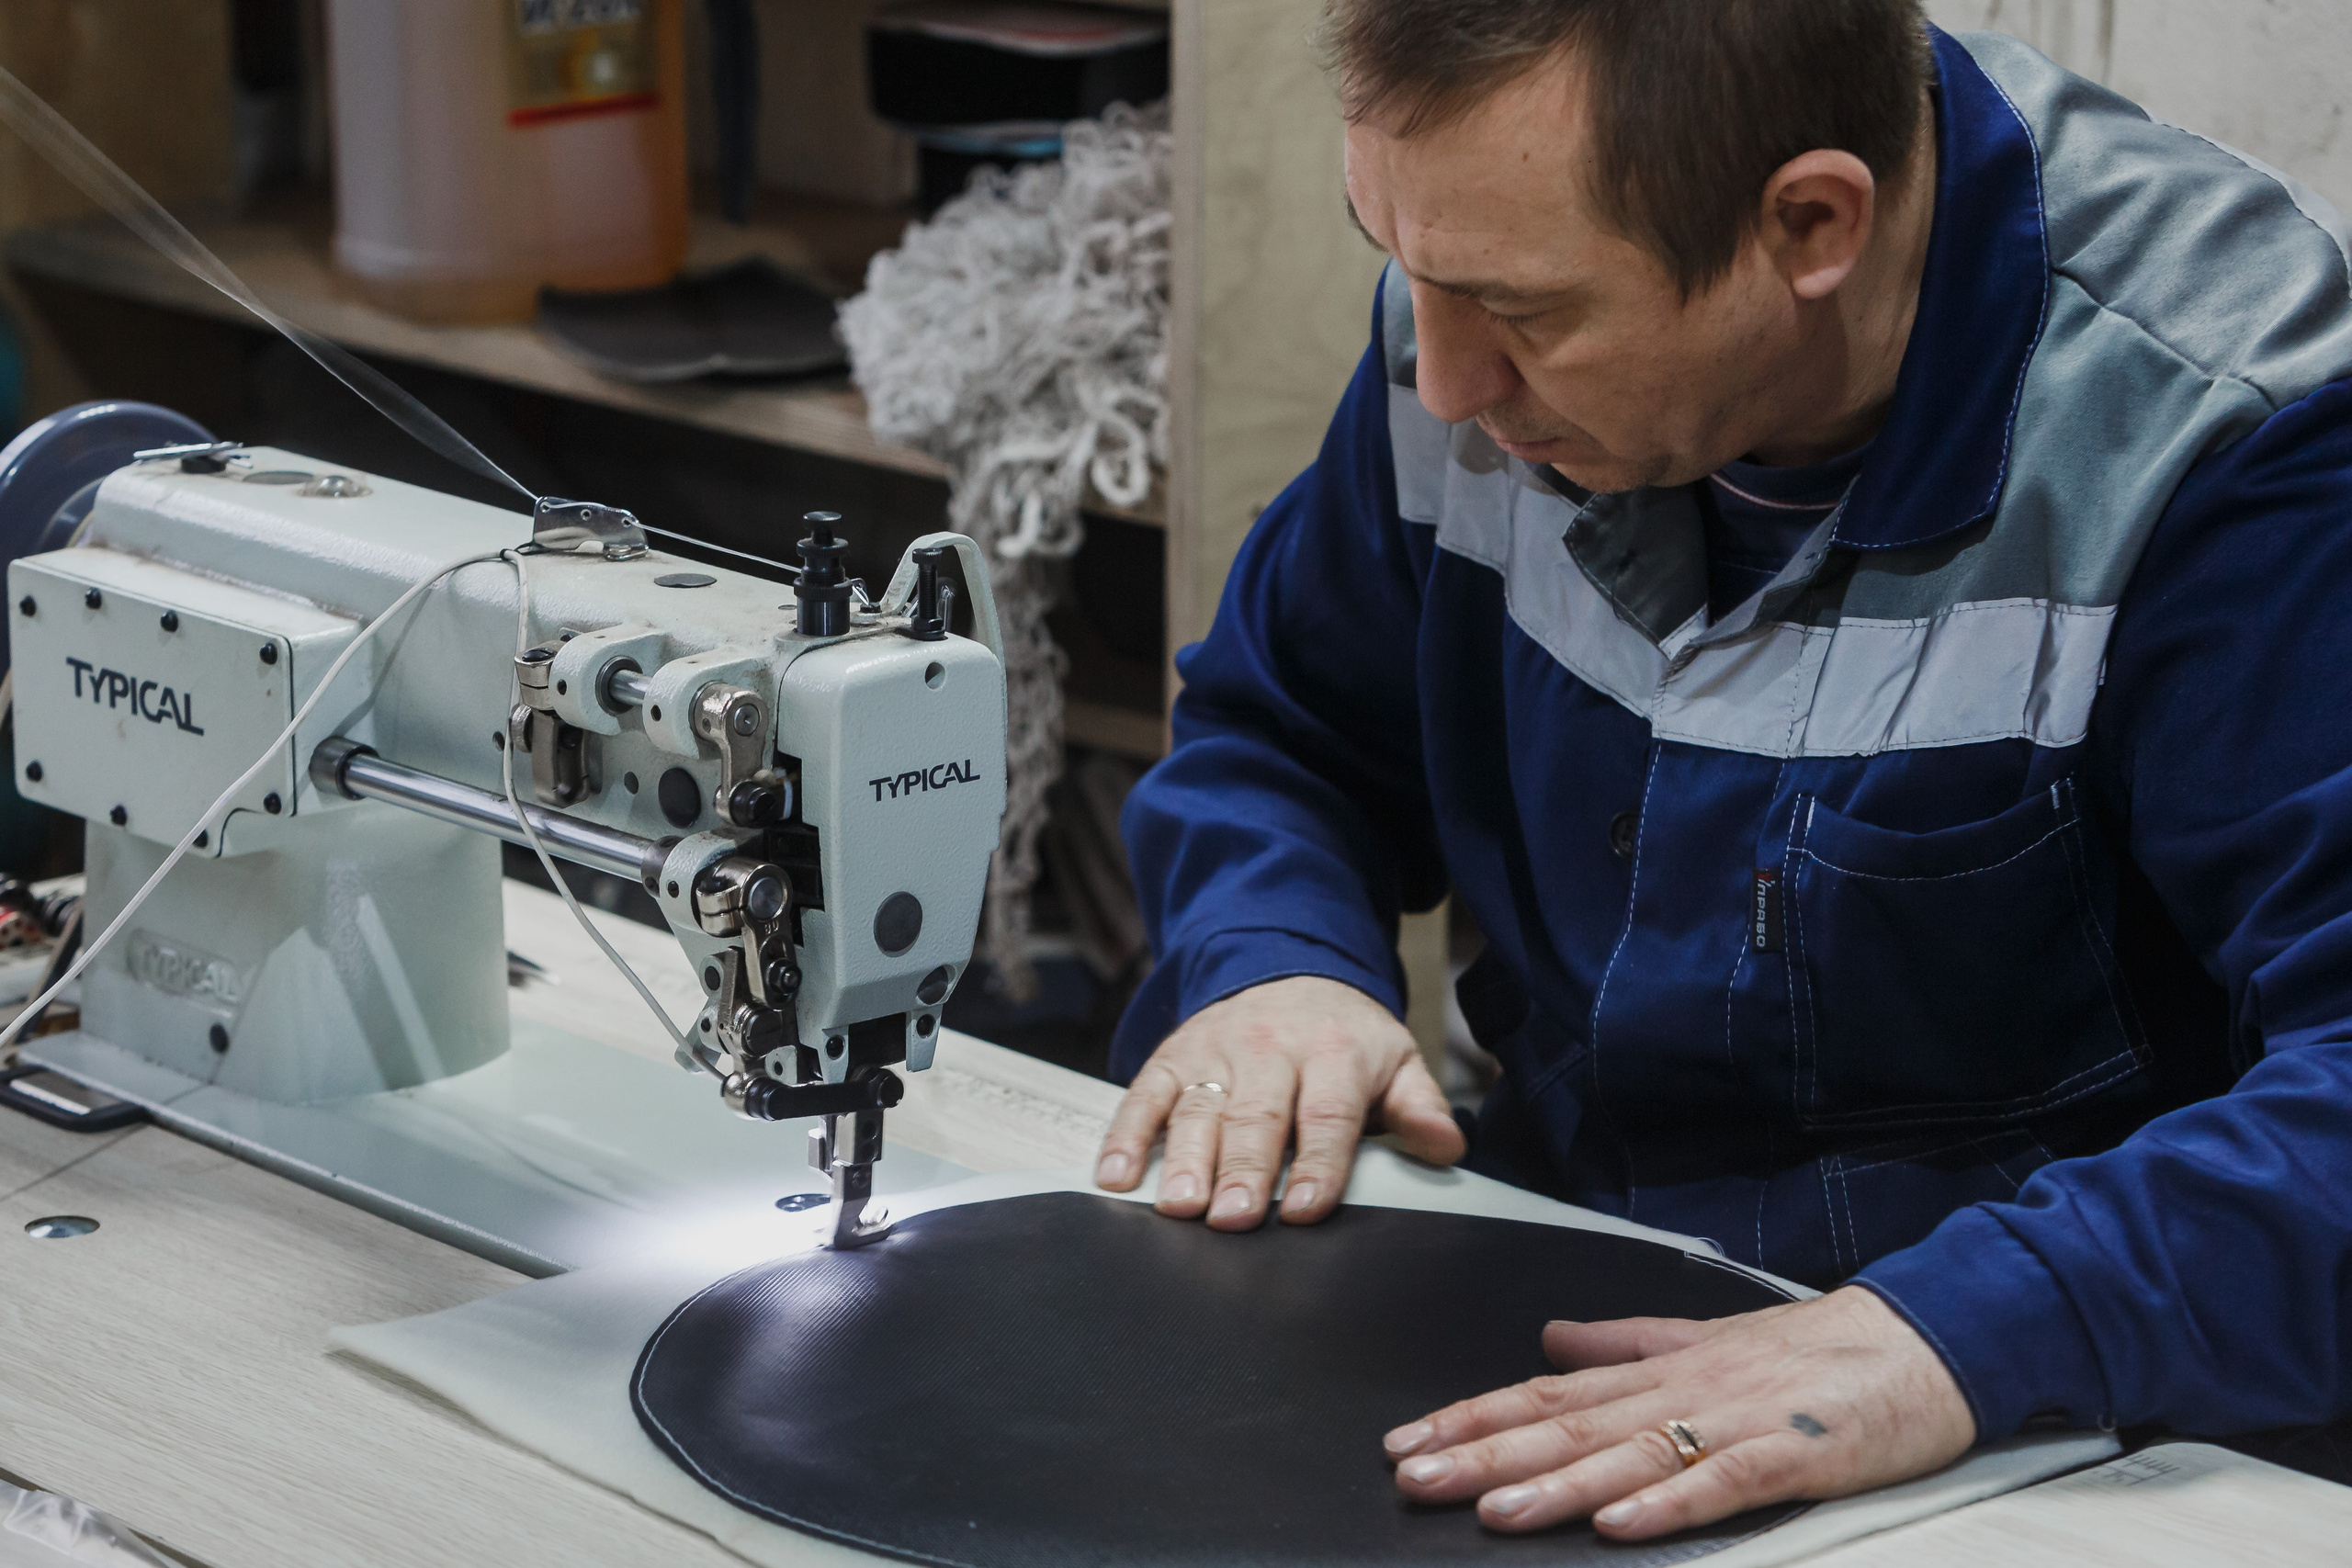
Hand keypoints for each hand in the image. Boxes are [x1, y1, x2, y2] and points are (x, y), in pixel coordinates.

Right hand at [1093, 975, 1465, 1228]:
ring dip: (1185, 1159)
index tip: (1304, 1208)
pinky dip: (1126, 1135)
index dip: (1317, 1163)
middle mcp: (1270, 1049)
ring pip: (1197, 1108)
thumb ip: (1420, 1106)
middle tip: (1233, 1218)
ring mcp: (1215, 1052)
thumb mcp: (1396, 1061)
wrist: (1286, 967)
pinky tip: (1116, 1176)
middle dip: (1243, 1169)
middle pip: (1255, 1116)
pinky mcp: (1173, 1056)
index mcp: (1333, 1054)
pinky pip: (1144, 1094)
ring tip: (1179, 1206)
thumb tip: (1447, 1145)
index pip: (1326, 1115)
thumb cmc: (1344, 1036)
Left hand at [1385, 1286, 1974, 1539]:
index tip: (1407, 1441)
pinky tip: (1619, 1525)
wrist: (1924, 1339)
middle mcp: (1682, 1390)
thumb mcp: (1705, 1339)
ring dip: (1557, 1485)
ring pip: (1630, 1456)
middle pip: (1568, 1426)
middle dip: (1483, 1452)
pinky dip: (1669, 1503)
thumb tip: (1552, 1341)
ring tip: (1491, 1508)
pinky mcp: (1794, 1453)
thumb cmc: (1816, 1350)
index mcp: (1659, 1369)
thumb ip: (1625, 1344)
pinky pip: (1723, 1482)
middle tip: (1414, 1477)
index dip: (1473, 1416)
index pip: (1546, 1394)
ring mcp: (1736, 1421)